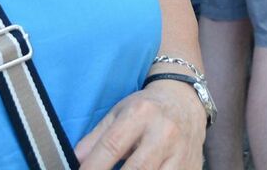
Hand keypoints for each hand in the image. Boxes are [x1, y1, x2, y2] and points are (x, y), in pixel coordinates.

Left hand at [75, 81, 206, 169]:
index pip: (112, 146)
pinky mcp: (192, 168)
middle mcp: (164, 133)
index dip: (93, 168)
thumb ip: (95, 138)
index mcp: (142, 114)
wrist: (186, 103)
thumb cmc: (146, 109)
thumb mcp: (119, 113)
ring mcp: (182, 153)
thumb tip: (74, 161)